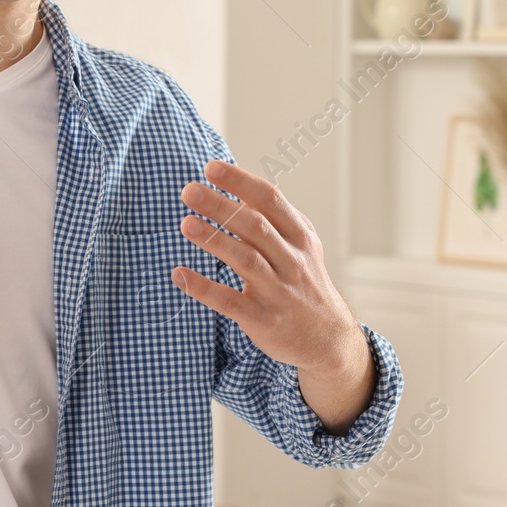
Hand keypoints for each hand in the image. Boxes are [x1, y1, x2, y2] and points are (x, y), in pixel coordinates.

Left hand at [170, 159, 374, 432]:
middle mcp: (291, 261)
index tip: (211, 168)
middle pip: (255, 227)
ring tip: (185, 223)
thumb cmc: (304, 281)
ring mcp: (278, 291)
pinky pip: (230, 301)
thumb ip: (273, 216)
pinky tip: (179, 274)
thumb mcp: (300, 245)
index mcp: (299, 237)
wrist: (327, 338)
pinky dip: (203, 287)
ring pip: (246, 261)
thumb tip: (239, 184)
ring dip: (214, 240)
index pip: (271, 200)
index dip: (241, 181)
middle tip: (189, 190)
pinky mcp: (262, 319)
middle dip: (221, 206)